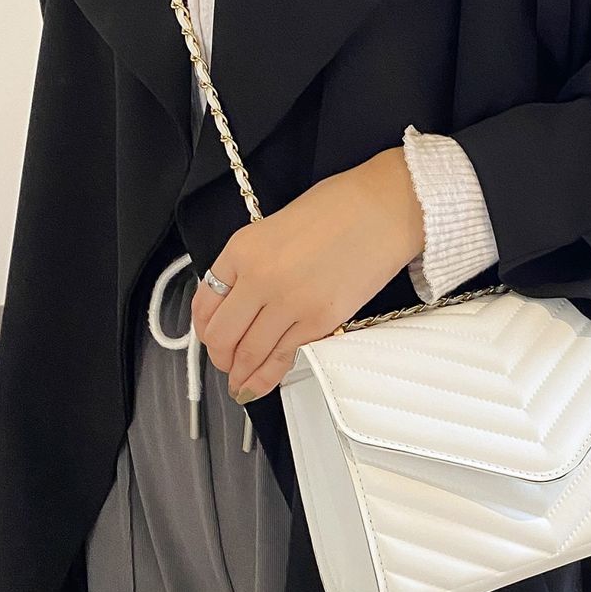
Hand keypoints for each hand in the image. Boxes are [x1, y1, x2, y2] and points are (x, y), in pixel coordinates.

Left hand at [191, 147, 424, 403]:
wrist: (386, 210)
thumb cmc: (340, 208)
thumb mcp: (275, 226)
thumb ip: (252, 262)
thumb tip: (240, 299)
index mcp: (242, 249)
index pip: (205, 302)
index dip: (204, 329)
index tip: (210, 337)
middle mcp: (259, 278)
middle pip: (222, 336)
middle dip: (221, 358)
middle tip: (226, 365)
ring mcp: (289, 303)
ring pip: (250, 354)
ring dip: (242, 374)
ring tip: (241, 383)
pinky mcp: (320, 322)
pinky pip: (284, 356)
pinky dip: (270, 374)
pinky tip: (264, 381)